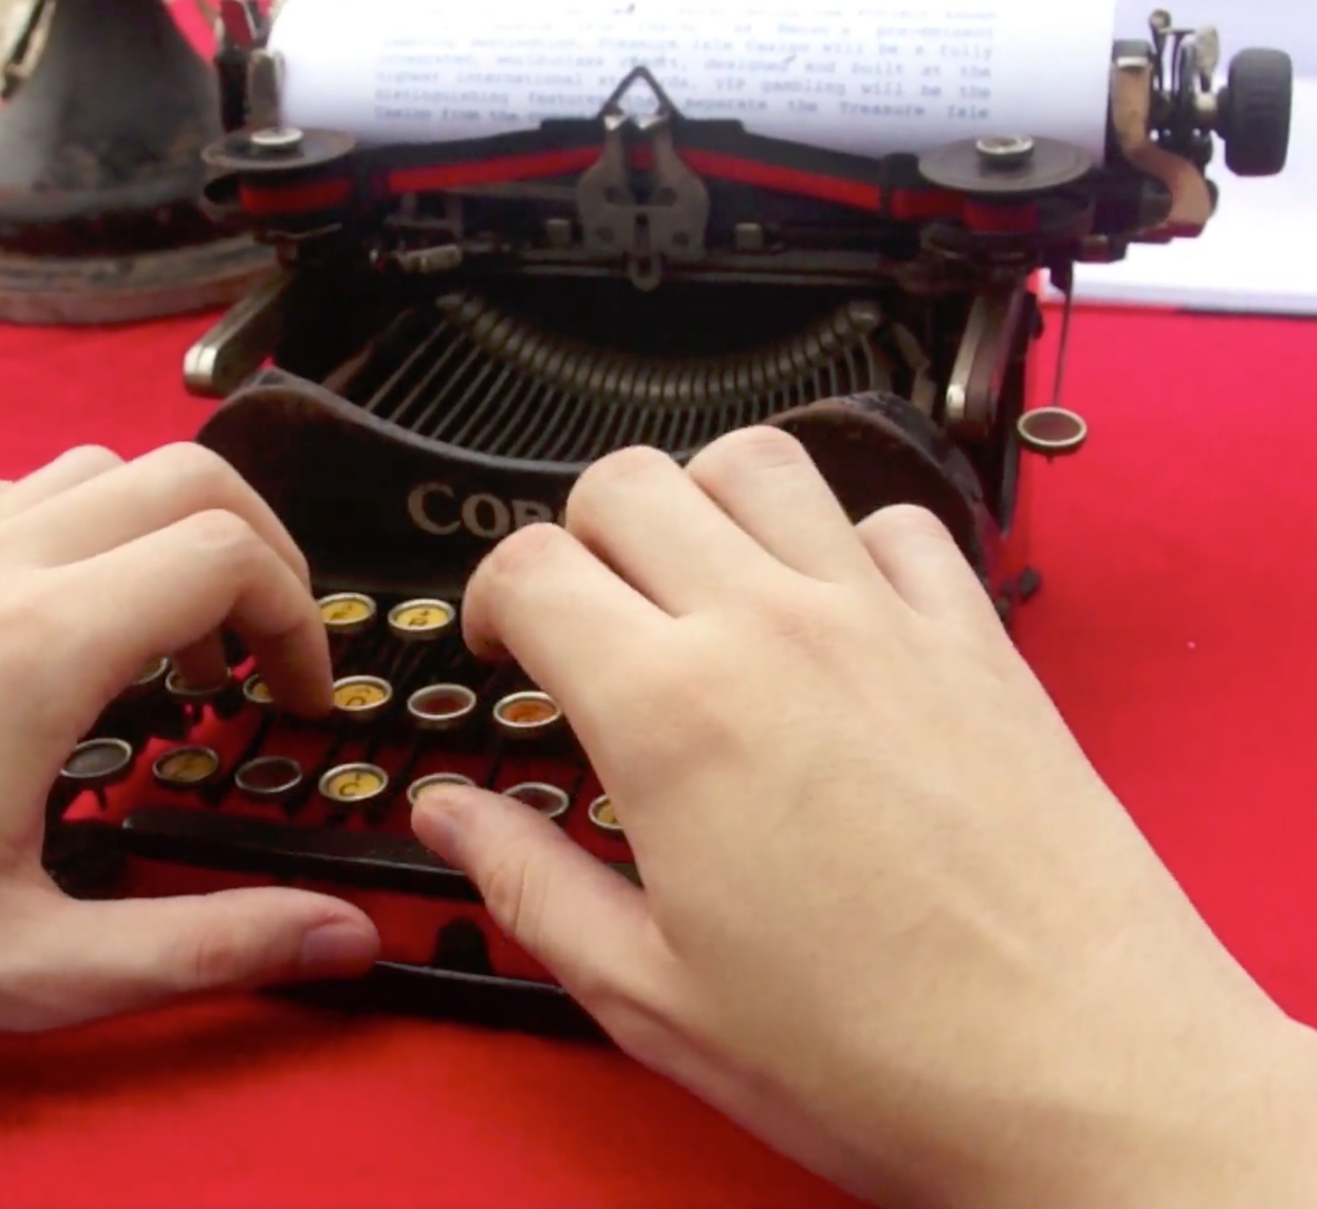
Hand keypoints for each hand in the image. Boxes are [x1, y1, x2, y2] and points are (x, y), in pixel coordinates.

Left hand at [0, 445, 377, 1061]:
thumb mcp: (31, 968)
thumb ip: (203, 948)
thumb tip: (343, 936)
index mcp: (36, 648)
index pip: (227, 554)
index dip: (301, 621)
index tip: (301, 706)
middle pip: (186, 477)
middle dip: (265, 554)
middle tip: (270, 661)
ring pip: (106, 469)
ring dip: (179, 533)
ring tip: (187, 646)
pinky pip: (29, 495)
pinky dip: (98, 528)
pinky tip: (84, 628)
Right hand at [412, 430, 1316, 1208]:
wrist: (1084, 1075)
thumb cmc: (879, 1055)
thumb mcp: (653, 994)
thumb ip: (529, 883)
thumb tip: (452, 819)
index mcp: (672, 713)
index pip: (533, 566)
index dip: (490, 596)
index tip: (505, 644)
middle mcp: (774, 632)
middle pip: (631, 482)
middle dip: (579, 532)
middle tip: (586, 614)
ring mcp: (884, 622)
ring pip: (761, 462)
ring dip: (702, 503)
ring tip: (697, 585)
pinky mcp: (975, 639)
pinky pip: (896, 522)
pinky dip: (845, 540)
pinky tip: (833, 614)